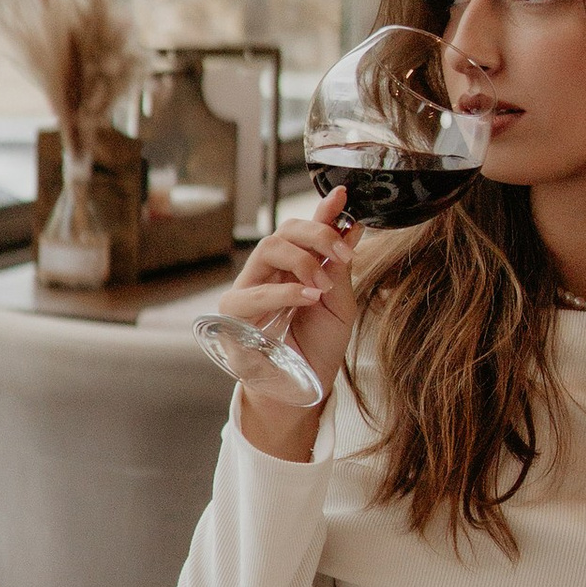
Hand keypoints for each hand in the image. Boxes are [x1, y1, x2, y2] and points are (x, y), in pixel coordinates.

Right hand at [218, 187, 359, 455]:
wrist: (302, 391)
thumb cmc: (317, 350)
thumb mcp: (340, 305)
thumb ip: (340, 268)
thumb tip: (352, 226)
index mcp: (295, 268)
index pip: (305, 231)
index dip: (323, 212)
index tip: (342, 196)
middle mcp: (269, 274)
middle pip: (284, 231)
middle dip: (317, 233)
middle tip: (342, 252)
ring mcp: (249, 292)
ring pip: (267, 249)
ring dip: (302, 260)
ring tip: (322, 284)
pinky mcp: (233, 317)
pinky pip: (253, 294)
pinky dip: (284, 292)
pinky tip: (307, 296)